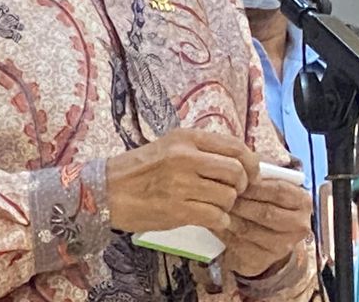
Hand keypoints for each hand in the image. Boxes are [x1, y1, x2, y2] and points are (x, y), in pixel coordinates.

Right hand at [106, 129, 258, 233]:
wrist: (106, 191)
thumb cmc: (140, 169)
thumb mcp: (170, 145)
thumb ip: (201, 149)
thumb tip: (238, 160)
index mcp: (187, 138)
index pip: (235, 146)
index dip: (251, 162)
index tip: (252, 173)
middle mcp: (186, 158)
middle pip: (237, 171)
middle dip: (243, 185)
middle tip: (235, 192)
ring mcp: (181, 184)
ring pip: (228, 196)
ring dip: (227, 204)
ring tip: (215, 205)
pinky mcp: (177, 210)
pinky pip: (216, 216)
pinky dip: (219, 220)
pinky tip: (210, 218)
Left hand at [219, 177, 312, 278]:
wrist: (269, 239)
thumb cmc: (268, 204)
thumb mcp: (272, 188)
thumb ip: (263, 175)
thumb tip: (242, 164)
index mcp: (303, 202)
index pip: (278, 190)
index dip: (255, 184)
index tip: (236, 177)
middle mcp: (298, 225)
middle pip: (265, 212)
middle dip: (240, 201)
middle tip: (220, 192)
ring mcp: (283, 245)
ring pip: (250, 229)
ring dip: (229, 216)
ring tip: (214, 205)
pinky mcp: (264, 259)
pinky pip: (239, 244)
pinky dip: (224, 232)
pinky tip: (214, 222)